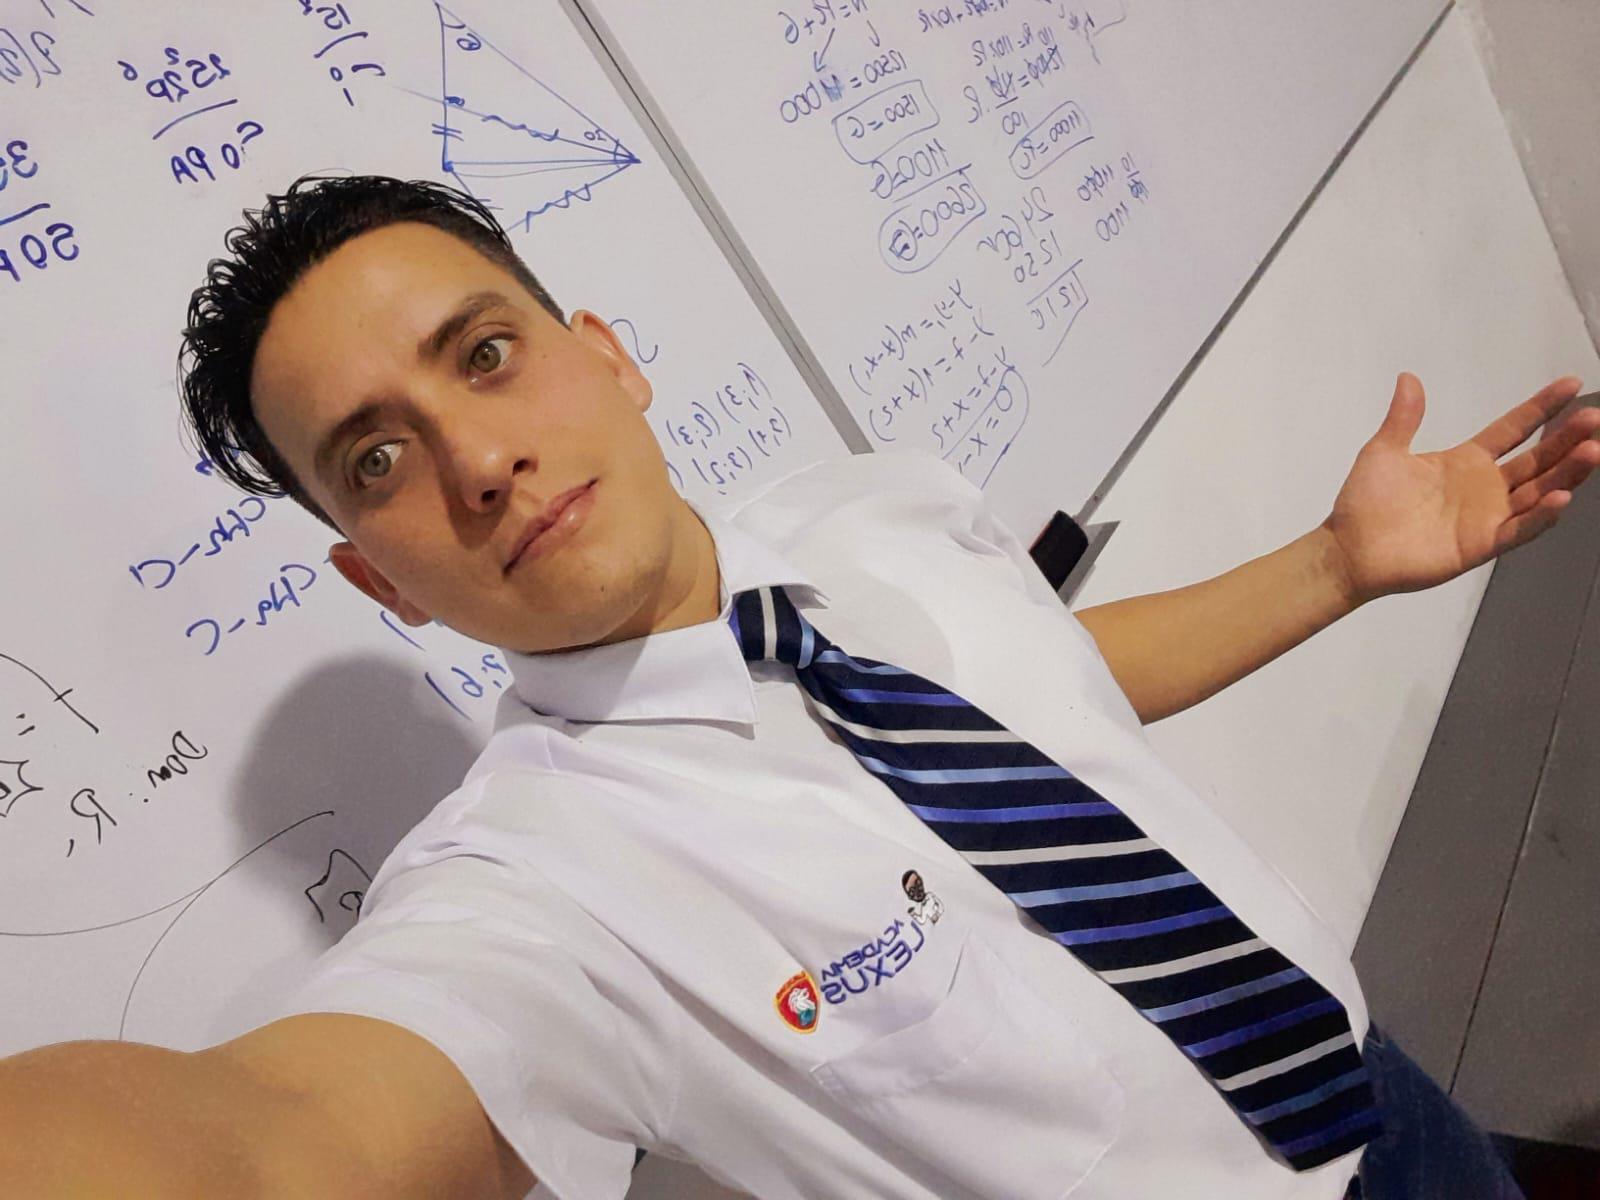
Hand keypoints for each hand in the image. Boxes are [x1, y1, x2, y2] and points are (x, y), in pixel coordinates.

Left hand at [1321, 373, 1596, 605]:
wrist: (1349, 548)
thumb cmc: (1365, 503)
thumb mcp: (1384, 451)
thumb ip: (1404, 417)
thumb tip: (1408, 378)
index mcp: (1466, 461)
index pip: (1515, 429)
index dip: (1541, 408)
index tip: (1571, 385)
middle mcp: (1485, 488)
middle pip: (1538, 459)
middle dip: (1567, 439)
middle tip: (1594, 419)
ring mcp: (1487, 517)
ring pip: (1539, 491)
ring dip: (1567, 473)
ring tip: (1593, 450)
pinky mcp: (1481, 544)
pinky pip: (1519, 529)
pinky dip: (1541, 516)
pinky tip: (1560, 497)